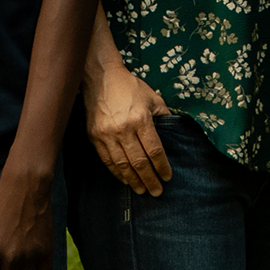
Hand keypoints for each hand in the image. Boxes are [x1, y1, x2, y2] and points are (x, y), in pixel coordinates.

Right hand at [83, 59, 173, 196]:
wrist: (101, 77)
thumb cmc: (130, 86)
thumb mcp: (153, 97)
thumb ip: (164, 115)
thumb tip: (174, 132)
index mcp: (140, 119)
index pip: (154, 150)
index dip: (162, 166)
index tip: (167, 177)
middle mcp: (123, 129)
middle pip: (139, 162)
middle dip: (149, 179)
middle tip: (157, 192)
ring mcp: (107, 134)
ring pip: (122, 164)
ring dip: (133, 180)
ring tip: (141, 190)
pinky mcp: (95, 136)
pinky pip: (107, 160)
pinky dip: (116, 172)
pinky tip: (124, 179)